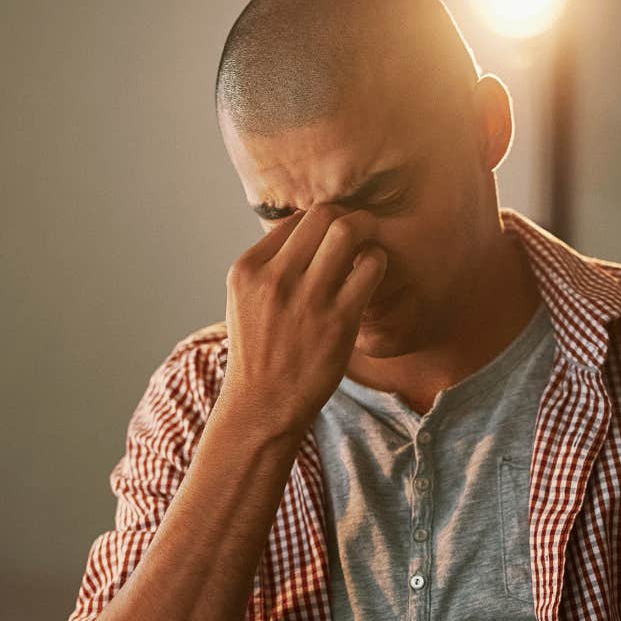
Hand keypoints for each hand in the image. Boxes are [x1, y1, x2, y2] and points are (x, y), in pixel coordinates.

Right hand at [221, 205, 387, 436]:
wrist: (262, 405)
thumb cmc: (259, 352)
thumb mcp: (244, 301)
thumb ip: (268, 267)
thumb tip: (305, 231)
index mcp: (248, 270)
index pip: (292, 219)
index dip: (317, 223)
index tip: (329, 236)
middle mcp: (275, 278)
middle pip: (322, 215)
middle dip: (345, 216)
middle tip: (355, 232)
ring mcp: (307, 298)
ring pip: (347, 232)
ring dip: (365, 232)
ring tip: (367, 246)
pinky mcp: (338, 319)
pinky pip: (371, 266)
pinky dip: (377, 261)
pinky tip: (372, 273)